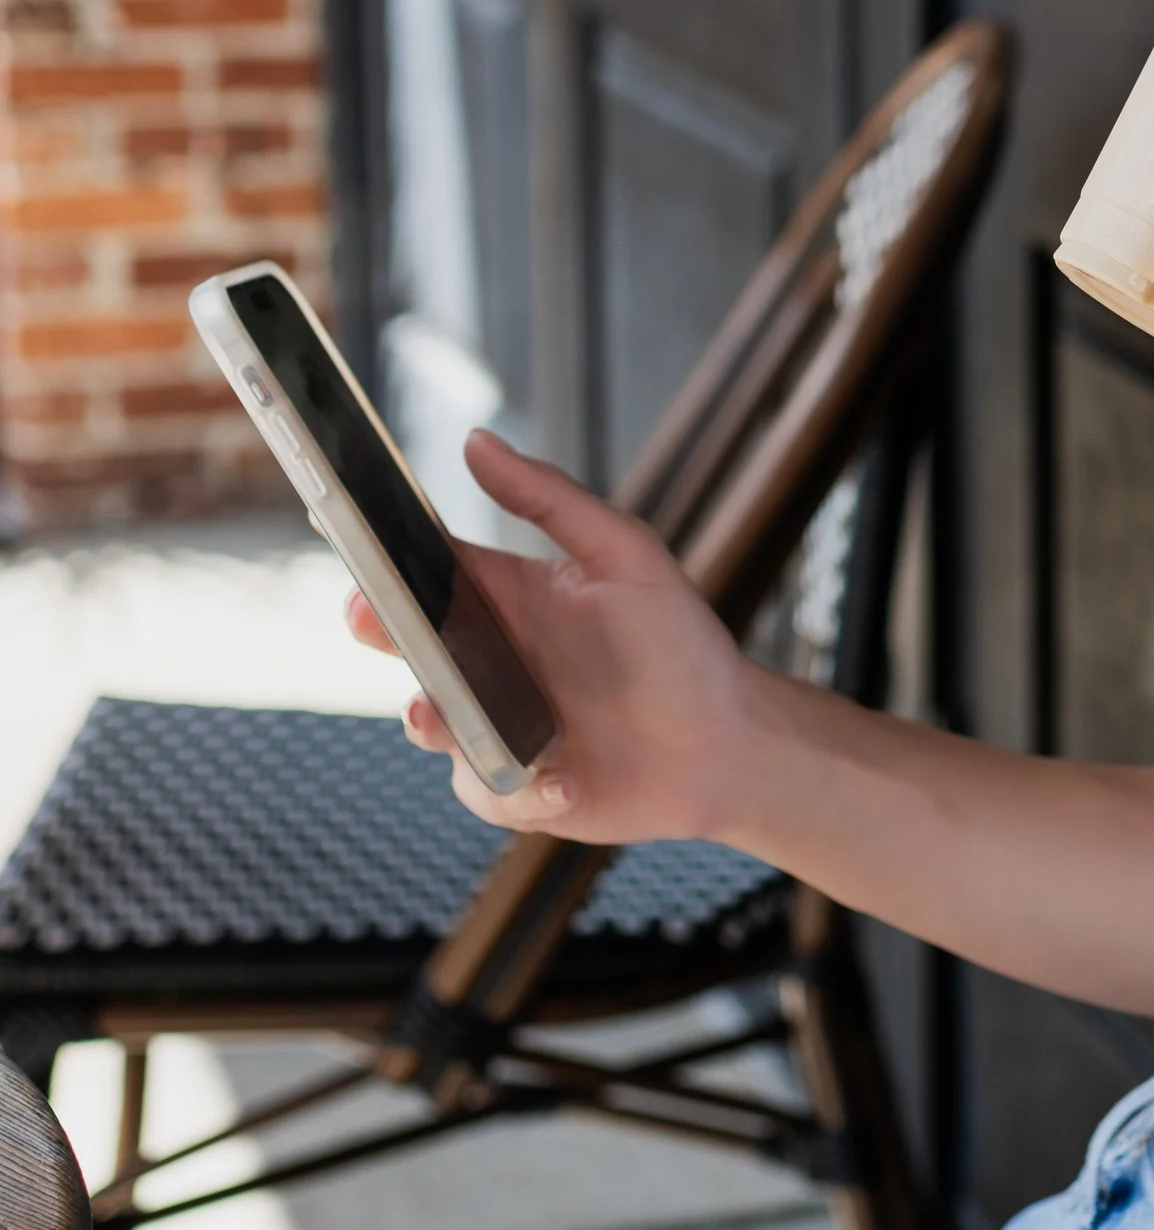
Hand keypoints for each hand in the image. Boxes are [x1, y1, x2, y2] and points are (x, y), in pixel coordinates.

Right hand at [346, 430, 760, 841]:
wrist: (727, 745)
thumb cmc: (681, 645)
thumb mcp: (625, 555)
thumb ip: (550, 498)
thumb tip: (476, 440)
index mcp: (509, 598)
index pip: (430, 568)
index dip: (385, 554)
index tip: (350, 534)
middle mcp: (493, 661)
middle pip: (410, 643)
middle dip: (379, 630)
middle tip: (373, 621)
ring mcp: (498, 725)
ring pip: (433, 722)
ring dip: (433, 719)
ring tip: (437, 713)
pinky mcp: (517, 786)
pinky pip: (488, 789)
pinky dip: (519, 788)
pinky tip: (568, 780)